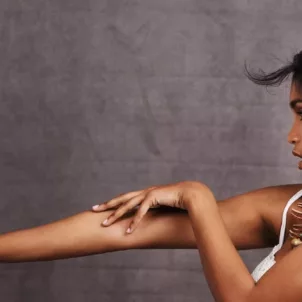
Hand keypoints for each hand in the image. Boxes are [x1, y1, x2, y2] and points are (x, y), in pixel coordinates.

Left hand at [91, 180, 206, 233]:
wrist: (193, 194)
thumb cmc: (180, 201)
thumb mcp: (164, 206)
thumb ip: (157, 210)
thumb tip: (152, 218)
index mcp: (146, 193)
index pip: (126, 198)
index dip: (114, 202)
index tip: (103, 207)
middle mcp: (145, 192)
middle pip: (122, 198)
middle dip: (107, 205)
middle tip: (93, 209)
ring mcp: (149, 193)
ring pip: (128, 205)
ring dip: (116, 215)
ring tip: (105, 224)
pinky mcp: (155, 197)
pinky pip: (142, 211)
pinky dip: (135, 221)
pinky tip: (128, 230)